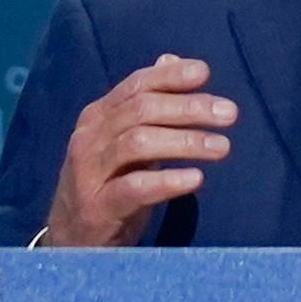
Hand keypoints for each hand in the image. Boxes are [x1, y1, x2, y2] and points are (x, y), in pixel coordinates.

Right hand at [42, 54, 235, 246]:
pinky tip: (196, 179)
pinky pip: (134, 188)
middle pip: (141, 110)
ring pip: (138, 143)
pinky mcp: (98, 208)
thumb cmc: (106, 187)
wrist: (71, 242)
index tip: (205, 73)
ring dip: (185, 141)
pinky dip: (167, 181)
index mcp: (97, 118)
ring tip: (223, 146)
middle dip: (189, 107)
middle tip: (229, 113)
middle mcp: (89, 139)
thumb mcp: (124, 144)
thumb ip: (145, 105)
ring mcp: (90, 173)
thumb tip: (170, 59)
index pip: (135, 85)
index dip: (169, 77)